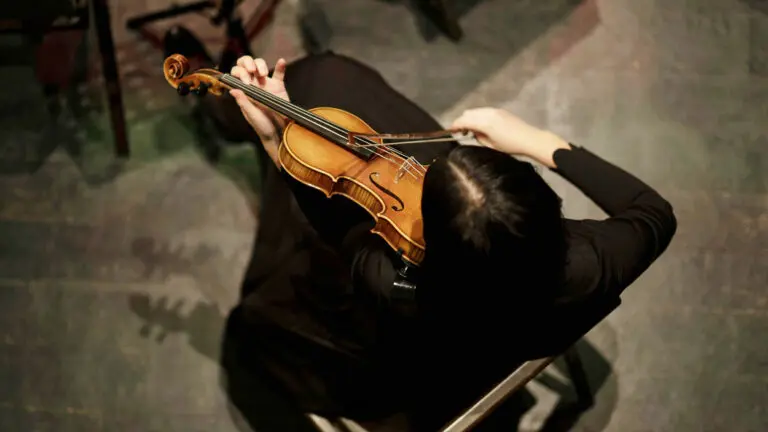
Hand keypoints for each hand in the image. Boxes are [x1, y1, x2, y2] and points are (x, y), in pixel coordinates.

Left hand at [229, 56, 288, 141]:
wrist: (278, 133)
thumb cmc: (262, 126)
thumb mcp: (251, 115)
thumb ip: (243, 102)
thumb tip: (232, 89)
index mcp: (244, 90)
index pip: (237, 74)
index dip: (240, 73)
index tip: (247, 82)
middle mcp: (253, 84)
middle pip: (246, 65)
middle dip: (247, 63)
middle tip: (253, 71)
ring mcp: (266, 84)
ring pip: (260, 65)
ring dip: (261, 65)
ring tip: (264, 74)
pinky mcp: (278, 86)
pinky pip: (279, 74)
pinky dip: (280, 67)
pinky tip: (281, 61)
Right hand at [450, 108, 569, 167]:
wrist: (529, 139)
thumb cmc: (510, 146)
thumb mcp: (491, 145)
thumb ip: (479, 137)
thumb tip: (473, 132)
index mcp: (485, 123)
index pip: (464, 121)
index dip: (455, 126)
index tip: (451, 131)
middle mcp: (488, 114)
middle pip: (468, 113)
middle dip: (461, 121)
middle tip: (460, 131)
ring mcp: (494, 110)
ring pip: (475, 111)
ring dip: (470, 118)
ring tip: (470, 129)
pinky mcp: (500, 111)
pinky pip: (483, 111)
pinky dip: (478, 116)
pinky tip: (481, 125)